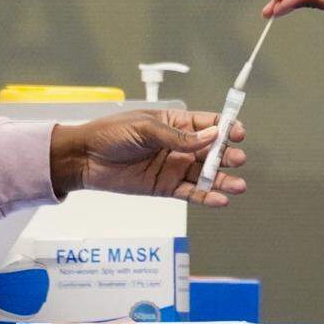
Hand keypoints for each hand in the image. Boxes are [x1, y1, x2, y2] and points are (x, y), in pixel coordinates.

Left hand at [50, 110, 247, 207]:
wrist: (85, 158)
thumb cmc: (111, 134)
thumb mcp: (146, 128)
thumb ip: (178, 137)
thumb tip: (211, 136)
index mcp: (175, 123)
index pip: (207, 124)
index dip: (225, 128)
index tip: (238, 133)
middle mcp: (179, 145)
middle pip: (211, 151)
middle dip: (227, 156)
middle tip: (237, 159)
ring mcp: (174, 168)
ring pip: (205, 175)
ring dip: (223, 180)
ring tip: (238, 186)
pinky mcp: (166, 188)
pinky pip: (191, 193)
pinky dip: (206, 197)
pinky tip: (220, 200)